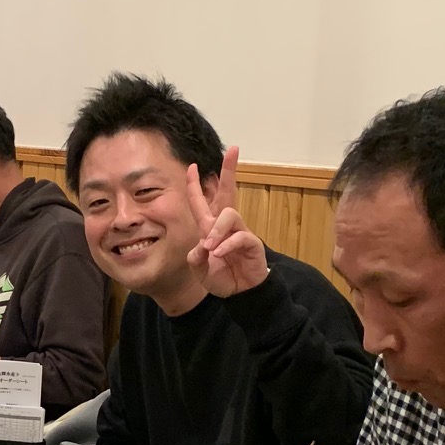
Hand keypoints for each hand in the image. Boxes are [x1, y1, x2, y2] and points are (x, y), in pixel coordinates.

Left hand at [185, 147, 268, 297]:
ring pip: (230, 214)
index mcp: (210, 228)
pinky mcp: (252, 243)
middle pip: (228, 191)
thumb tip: (202, 247)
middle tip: (234, 150)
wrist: (239, 294)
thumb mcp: (200, 270)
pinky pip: (240, 236)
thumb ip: (195, 258)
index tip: (192, 166)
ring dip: (217, 230)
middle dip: (230, 170)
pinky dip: (227, 245)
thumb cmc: (221, 277)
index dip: (195, 185)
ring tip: (211, 247)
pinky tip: (220, 254)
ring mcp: (240, 232)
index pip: (202, 202)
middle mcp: (225, 226)